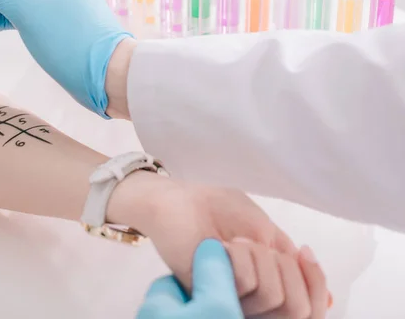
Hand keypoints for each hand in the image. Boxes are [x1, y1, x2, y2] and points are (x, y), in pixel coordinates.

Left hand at [110, 176, 329, 316]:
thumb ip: (292, 266)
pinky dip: (238, 255)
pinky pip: (244, 284)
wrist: (180, 200)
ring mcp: (229, 302)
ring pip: (273, 296)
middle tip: (250, 242)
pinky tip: (217, 247)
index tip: (302, 251)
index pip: (309, 310)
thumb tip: (327, 301)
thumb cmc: (220, 211)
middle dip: (281, 265)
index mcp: (267, 289)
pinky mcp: (207, 295)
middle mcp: (250, 304)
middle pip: (297, 308)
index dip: (316, 282)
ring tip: (231, 243)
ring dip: (256, 256)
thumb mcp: (268, 235)